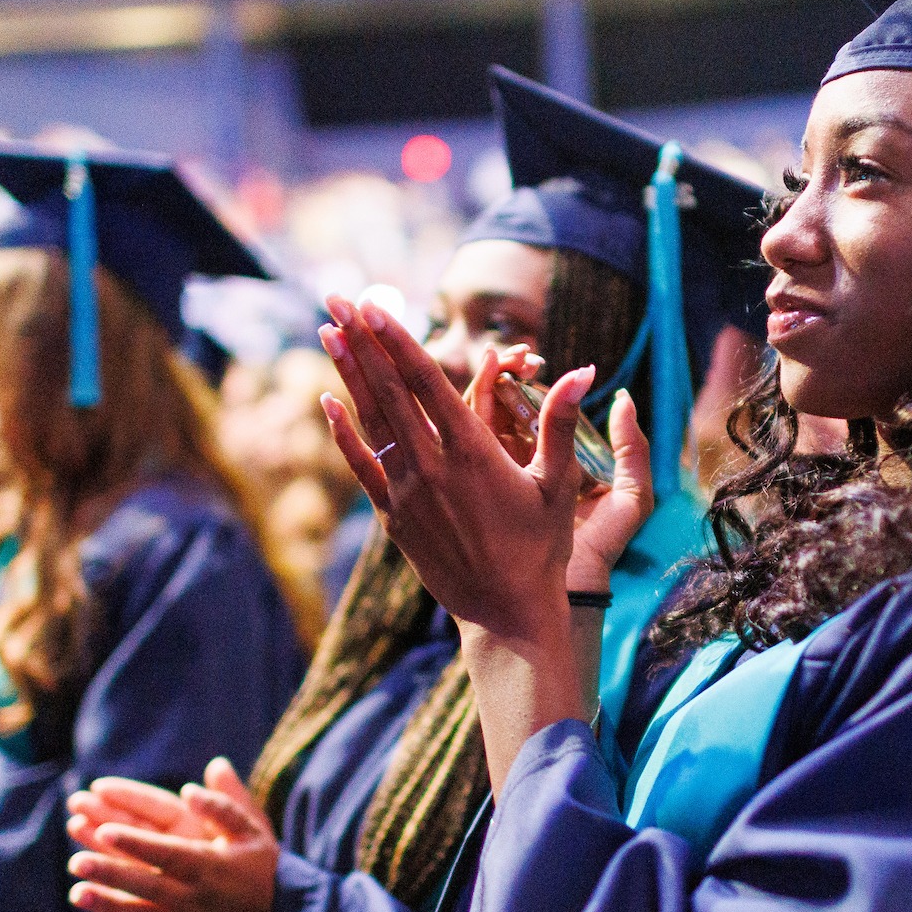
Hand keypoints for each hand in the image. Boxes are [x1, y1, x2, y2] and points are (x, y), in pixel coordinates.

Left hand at [65, 760, 279, 911]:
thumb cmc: (269, 869)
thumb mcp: (253, 831)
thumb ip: (224, 806)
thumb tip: (190, 787)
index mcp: (210, 866)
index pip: (165, 852)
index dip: (135, 843)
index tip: (105, 830)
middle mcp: (196, 898)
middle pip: (146, 884)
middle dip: (110, 872)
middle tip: (77, 861)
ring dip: (108, 906)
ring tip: (75, 893)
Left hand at [317, 295, 580, 643]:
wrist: (507, 614)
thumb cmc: (541, 549)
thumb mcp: (559, 484)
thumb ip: (561, 422)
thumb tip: (584, 370)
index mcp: (472, 451)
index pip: (426, 380)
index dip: (397, 339)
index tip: (373, 305)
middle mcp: (432, 466)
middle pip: (388, 390)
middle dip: (363, 340)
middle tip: (338, 297)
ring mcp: (408, 492)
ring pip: (371, 421)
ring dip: (348, 373)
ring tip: (327, 331)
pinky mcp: (395, 518)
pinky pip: (362, 466)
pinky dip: (343, 433)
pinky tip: (326, 402)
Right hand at [454, 345, 653, 593]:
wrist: (558, 601)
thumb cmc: (593, 551)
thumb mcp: (628, 499)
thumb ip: (634, 451)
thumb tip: (623, 397)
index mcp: (550, 459)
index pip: (532, 404)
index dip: (527, 376)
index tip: (532, 359)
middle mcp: (514, 465)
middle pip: (497, 405)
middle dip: (501, 376)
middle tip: (509, 359)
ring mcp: (483, 480)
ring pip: (467, 423)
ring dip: (474, 391)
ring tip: (487, 370)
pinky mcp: (459, 497)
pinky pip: (447, 452)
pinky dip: (446, 424)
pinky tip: (446, 402)